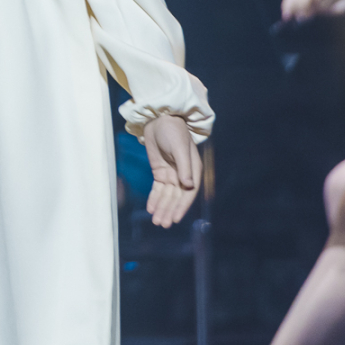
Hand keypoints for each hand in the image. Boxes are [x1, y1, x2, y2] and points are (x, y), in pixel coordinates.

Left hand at [140, 112, 200, 227]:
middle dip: (169, 211)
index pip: (188, 193)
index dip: (181, 207)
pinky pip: (157, 189)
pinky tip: (150, 209)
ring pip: (166, 196)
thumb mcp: (179, 148)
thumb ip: (184, 167)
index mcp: (193, 171)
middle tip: (161, 224)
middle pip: (176, 198)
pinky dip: (154, 199)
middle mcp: (184, 175)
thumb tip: (187, 185)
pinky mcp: (160, 172)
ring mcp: (172, 174)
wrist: (160, 119)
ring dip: (161, 208)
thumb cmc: (174, 131)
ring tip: (156, 222)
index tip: (174, 218)